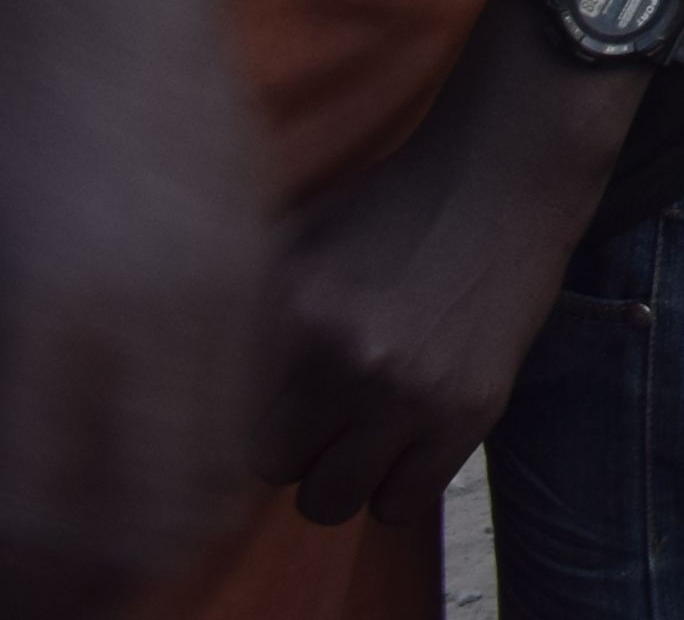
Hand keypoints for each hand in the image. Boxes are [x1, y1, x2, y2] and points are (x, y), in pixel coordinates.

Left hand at [0, 0, 282, 611]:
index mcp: (44, 320)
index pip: (26, 511)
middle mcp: (147, 327)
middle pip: (133, 526)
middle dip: (72, 585)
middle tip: (15, 594)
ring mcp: (222, 299)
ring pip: (208, 482)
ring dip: (143, 539)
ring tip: (79, 551)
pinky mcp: (264, 268)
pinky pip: (248, 412)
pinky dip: (200, 469)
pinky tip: (142, 463)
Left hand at [258, 43, 624, 526]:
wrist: (501, 179)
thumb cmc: (390, 205)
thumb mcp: (300, 237)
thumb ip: (243, 309)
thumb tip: (182, 385)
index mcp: (292, 311)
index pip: (224, 422)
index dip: (246, 412)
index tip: (270, 398)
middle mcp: (345, 357)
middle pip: (275, 468)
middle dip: (293, 443)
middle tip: (322, 408)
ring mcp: (410, 391)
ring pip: (332, 502)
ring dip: (340, 474)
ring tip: (361, 431)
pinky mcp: (469, 412)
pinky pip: (401, 505)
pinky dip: (396, 483)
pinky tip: (406, 438)